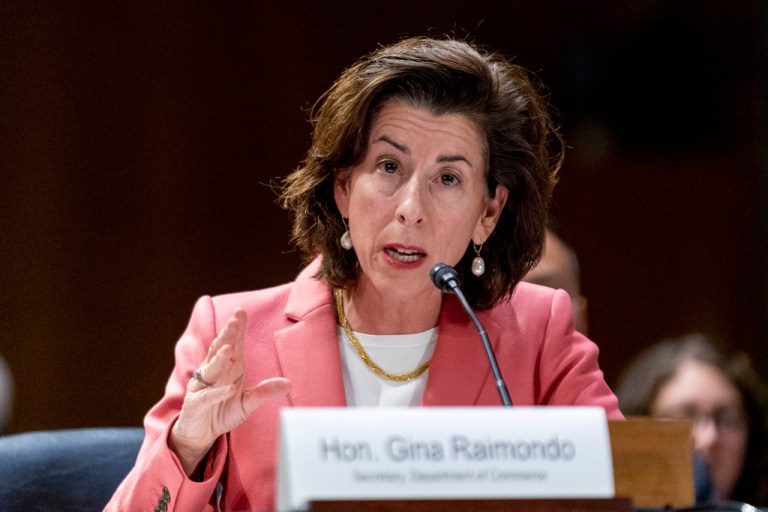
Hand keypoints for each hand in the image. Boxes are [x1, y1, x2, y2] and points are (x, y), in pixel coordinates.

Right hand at [169, 308, 290, 475]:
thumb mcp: (247, 403)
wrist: (200, 434)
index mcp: (228, 368)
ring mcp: (202, 387)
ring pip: (210, 369)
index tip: (241, 313)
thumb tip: (288, 383)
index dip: (237, 329)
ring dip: (219, 359)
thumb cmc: (221, 412)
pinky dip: (218, 393)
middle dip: (227, 335)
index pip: (232, 345)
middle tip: (234, 321)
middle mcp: (214, 373)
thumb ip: (264, 392)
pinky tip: (229, 388)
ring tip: (229, 349)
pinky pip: (207, 397)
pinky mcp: (195, 404)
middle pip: (219, 350)